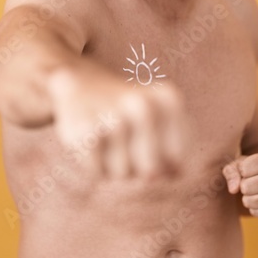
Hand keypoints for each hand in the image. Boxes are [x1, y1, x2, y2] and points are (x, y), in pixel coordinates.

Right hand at [46, 64, 186, 178]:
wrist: (82, 82)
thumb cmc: (127, 113)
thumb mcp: (160, 123)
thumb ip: (174, 155)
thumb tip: (170, 175)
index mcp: (168, 101)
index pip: (175, 161)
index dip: (161, 161)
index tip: (149, 141)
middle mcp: (144, 106)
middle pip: (151, 171)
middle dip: (137, 167)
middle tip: (125, 141)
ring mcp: (114, 117)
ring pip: (122, 174)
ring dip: (112, 165)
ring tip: (106, 138)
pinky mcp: (85, 129)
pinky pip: (97, 172)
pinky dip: (93, 165)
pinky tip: (91, 140)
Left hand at [222, 150, 257, 219]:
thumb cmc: (255, 170)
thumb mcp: (241, 163)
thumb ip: (231, 171)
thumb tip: (233, 189)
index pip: (244, 170)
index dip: (242, 172)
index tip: (250, 171)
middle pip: (246, 187)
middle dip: (244, 187)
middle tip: (252, 183)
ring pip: (250, 201)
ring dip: (248, 198)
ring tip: (256, 192)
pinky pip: (256, 212)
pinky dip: (254, 208)